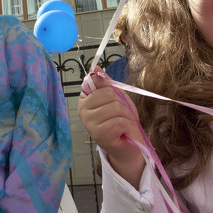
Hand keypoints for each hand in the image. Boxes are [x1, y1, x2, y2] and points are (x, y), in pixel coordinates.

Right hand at [78, 71, 145, 185]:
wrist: (130, 144)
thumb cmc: (122, 120)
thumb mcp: (116, 97)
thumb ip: (106, 83)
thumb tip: (94, 67)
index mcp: (84, 99)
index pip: (98, 82)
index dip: (112, 90)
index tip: (113, 101)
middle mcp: (82, 111)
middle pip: (108, 94)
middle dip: (121, 104)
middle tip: (121, 115)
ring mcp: (89, 124)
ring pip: (115, 107)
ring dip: (126, 116)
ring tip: (122, 125)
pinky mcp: (99, 135)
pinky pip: (119, 121)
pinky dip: (126, 126)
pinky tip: (122, 132)